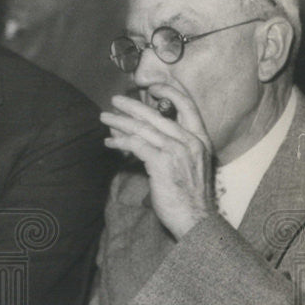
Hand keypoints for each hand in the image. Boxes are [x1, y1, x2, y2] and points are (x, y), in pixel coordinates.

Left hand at [100, 85, 216, 239]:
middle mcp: (190, 141)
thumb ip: (175, 149)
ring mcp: (177, 151)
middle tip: (116, 100)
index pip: (187, 105)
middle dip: (132, 105)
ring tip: (105, 118)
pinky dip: (120, 141)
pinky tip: (109, 142)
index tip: (152, 85)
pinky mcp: (162, 163)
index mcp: (200, 139)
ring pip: (143, 128)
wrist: (196, 219)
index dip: (170, 91)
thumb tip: (146, 138)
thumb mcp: (190, 166)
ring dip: (120, 122)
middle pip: (157, 114)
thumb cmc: (190, 197)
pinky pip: (136, 145)